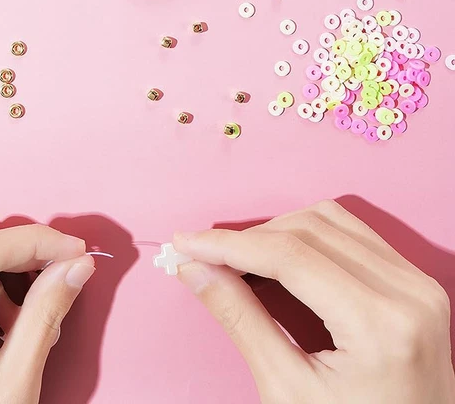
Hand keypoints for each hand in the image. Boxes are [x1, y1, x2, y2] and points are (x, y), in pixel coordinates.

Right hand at [174, 200, 454, 403]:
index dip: (229, 244)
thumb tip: (196, 268)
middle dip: (250, 237)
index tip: (186, 242)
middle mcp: (410, 294)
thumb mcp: (289, 392)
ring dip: (279, 231)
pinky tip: (280, 260)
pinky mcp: (418, 286)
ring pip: (330, 220)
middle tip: (204, 254)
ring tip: (240, 260)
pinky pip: (355, 235)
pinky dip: (310, 238)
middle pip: (309, 229)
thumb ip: (241, 320)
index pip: (290, 255)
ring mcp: (420, 286)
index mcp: (381, 326)